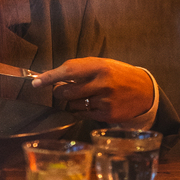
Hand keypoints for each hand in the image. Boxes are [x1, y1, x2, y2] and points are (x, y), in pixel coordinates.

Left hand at [31, 57, 155, 123]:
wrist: (145, 90)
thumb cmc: (116, 74)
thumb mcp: (100, 64)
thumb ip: (79, 69)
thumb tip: (53, 77)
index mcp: (97, 67)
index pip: (67, 72)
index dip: (49, 77)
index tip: (35, 83)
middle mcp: (101, 84)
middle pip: (65, 92)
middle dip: (60, 91)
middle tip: (65, 88)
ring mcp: (104, 101)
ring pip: (72, 104)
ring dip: (72, 101)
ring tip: (86, 95)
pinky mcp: (107, 115)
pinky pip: (82, 114)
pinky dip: (81, 110)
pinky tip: (92, 103)